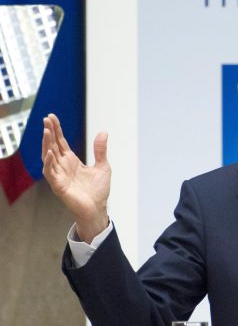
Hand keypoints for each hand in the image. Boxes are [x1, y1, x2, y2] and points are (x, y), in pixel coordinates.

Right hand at [41, 113, 111, 242]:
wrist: (98, 208)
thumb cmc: (98, 190)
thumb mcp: (103, 166)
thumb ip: (100, 150)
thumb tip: (104, 131)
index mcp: (71, 161)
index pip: (61, 142)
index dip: (56, 130)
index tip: (51, 117)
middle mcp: (63, 166)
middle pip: (53, 146)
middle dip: (49, 133)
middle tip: (46, 119)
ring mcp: (59, 175)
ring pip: (49, 157)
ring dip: (46, 144)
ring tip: (46, 131)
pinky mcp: (59, 186)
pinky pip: (50, 173)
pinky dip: (49, 163)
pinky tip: (49, 153)